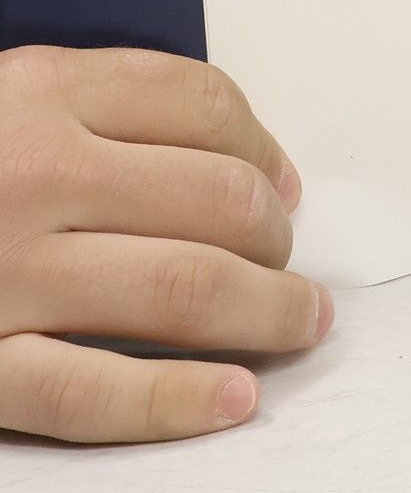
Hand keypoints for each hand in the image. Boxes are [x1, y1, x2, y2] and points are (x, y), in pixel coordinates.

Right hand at [0, 46, 329, 443]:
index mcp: (36, 92)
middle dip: (275, 233)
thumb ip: (101, 106)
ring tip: (299, 320)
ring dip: (264, 309)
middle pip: (212, 198)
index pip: (199, 104)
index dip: (263, 145)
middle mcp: (28, 176)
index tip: (282, 181)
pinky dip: (173, 399)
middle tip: (290, 256)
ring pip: (180, 288)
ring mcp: (0, 276)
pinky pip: (89, 389)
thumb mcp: (1, 97)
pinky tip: (231, 399)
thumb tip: (242, 155)